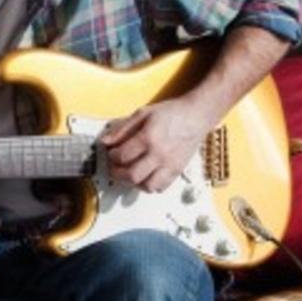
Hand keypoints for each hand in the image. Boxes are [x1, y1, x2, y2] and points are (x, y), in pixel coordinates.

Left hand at [98, 98, 215, 192]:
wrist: (196, 116)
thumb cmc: (171, 113)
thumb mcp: (143, 114)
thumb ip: (122, 129)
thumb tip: (105, 141)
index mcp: (149, 138)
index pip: (122, 156)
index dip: (112, 156)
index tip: (111, 153)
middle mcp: (160, 155)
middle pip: (132, 175)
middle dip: (118, 173)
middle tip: (115, 167)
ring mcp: (170, 165)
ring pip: (147, 186)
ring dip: (134, 182)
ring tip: (129, 173)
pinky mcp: (178, 171)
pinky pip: (161, 187)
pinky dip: (150, 185)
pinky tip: (145, 176)